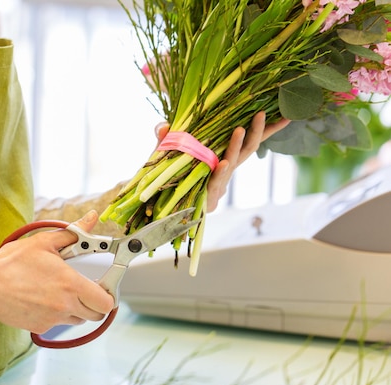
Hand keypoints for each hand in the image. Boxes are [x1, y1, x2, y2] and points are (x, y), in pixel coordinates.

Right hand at [0, 211, 114, 333]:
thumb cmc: (12, 262)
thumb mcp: (44, 242)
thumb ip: (74, 233)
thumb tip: (91, 218)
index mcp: (71, 284)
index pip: (106, 302)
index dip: (108, 295)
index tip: (103, 286)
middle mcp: (65, 306)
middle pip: (96, 314)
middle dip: (94, 302)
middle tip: (84, 288)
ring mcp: (52, 319)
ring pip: (77, 319)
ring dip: (76, 308)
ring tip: (59, 291)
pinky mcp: (39, 327)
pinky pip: (57, 323)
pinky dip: (55, 314)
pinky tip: (42, 299)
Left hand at [155, 112, 289, 211]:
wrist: (165, 206)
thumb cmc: (172, 177)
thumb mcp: (167, 154)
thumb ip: (166, 139)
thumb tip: (162, 125)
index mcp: (223, 154)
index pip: (250, 140)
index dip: (268, 130)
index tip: (287, 116)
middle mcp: (226, 167)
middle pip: (248, 148)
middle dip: (257, 131)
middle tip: (261, 113)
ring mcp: (219, 180)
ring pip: (233, 161)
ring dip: (236, 145)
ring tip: (240, 130)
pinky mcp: (210, 194)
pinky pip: (217, 181)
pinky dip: (220, 171)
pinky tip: (223, 162)